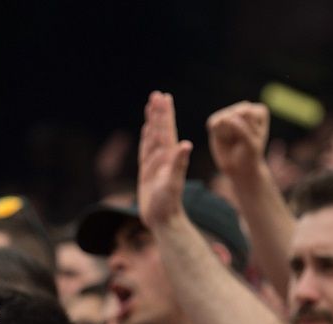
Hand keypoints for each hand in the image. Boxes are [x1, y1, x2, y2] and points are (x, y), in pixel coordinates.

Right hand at [138, 92, 193, 230]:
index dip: (164, 113)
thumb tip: (186, 145)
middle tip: (156, 95)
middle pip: (161, 130)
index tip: (163, 97)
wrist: (164, 220)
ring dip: (153, 122)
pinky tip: (147, 131)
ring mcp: (156, 164)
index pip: (166, 129)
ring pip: (153, 138)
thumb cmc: (168, 204)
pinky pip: (146, 151)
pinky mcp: (148, 173)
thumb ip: (178, 164)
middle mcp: (164, 157)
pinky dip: (146, 139)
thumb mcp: (173, 183)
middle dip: (158, 113)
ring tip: (151, 107)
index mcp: (170, 156)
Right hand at [206, 102, 268, 177]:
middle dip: (236, 131)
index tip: (251, 140)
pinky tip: (224, 139)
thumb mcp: (251, 145)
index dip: (247, 129)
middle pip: (235, 113)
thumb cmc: (249, 155)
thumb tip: (225, 118)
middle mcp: (245, 108)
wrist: (239, 168)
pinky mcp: (217, 120)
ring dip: (226, 133)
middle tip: (241, 141)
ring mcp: (230, 113)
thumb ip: (242, 130)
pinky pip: (213, 123)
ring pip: (223, 118)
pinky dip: (217, 134)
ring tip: (232, 140)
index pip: (248, 113)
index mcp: (259, 112)